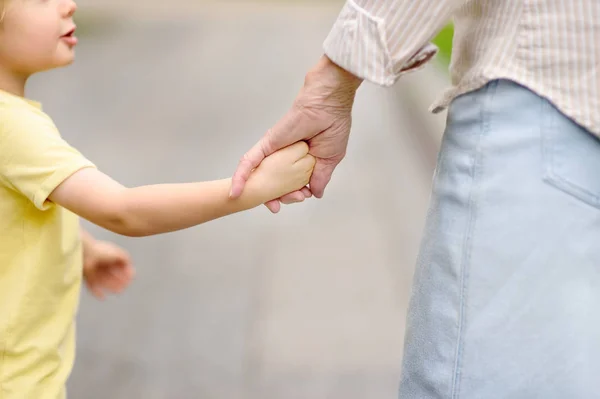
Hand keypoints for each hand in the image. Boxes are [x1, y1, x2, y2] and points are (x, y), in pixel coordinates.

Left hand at [83, 240, 134, 299]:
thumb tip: (130, 268)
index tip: (130, 278)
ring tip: (118, 292)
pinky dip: (97, 293)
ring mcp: (94, 270)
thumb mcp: (118, 253)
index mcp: (109, 256)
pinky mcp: (86, 277)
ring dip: (112, 287)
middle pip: (112, 274)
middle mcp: (102, 264)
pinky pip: (92, 287)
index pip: (119, 266)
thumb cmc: (102, 251)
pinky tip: (103, 297)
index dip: (125, 272)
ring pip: (104, 281)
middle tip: (124, 287)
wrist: (85, 253)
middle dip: (119, 281)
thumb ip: (126, 259)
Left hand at [230, 55, 361, 212]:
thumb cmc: (333, 125)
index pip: (291, 182)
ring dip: (262, 194)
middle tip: (285, 203)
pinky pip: (249, 162)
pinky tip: (235, 192)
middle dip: (279, 198)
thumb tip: (315, 193)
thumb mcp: (329, 159)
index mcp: (300, 160)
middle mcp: (284, 156)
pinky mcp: (266, 144)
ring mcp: (273, 151)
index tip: (300, 198)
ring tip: (270, 205)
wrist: (328, 104)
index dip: (293, 195)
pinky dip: (241, 177)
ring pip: (261, 177)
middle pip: (274, 183)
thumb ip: (320, 177)